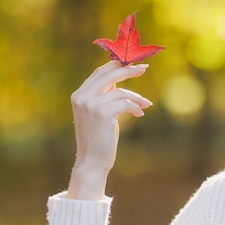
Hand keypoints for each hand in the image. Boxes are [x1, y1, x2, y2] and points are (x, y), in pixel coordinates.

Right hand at [67, 61, 152, 199]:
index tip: (132, 63)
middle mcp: (82, 97)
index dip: (116, 65)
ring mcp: (91, 104)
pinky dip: (136, 107)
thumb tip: (121, 77)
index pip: (99, 73)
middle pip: (109, 74)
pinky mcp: (103, 113)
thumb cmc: (98, 138)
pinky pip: (126, 103)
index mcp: (79, 95)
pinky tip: (140, 114)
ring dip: (137, 97)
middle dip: (128, 70)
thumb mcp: (98, 113)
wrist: (92, 161)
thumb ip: (104, 95)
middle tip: (144, 68)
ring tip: (146, 104)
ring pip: (121, 91)